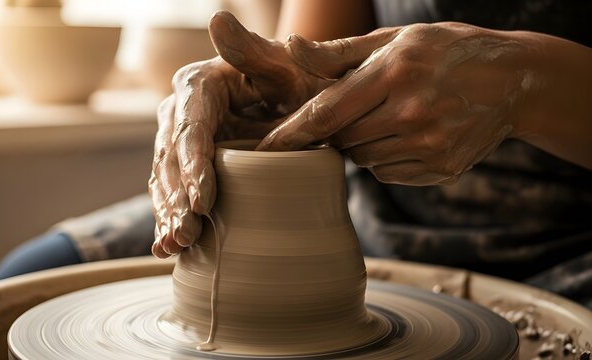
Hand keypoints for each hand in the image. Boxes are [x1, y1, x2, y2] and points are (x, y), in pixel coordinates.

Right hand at [149, 11, 324, 257]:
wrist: (300, 102)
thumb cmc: (298, 82)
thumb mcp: (283, 66)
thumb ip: (250, 50)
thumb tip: (215, 17)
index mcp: (198, 86)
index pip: (190, 129)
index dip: (193, 166)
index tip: (203, 201)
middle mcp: (180, 112)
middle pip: (171, 160)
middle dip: (177, 200)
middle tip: (188, 234)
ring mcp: (180, 140)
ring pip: (165, 180)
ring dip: (169, 215)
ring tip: (175, 246)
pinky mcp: (187, 163)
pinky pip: (171, 192)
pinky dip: (169, 219)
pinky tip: (167, 249)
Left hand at [258, 23, 533, 184]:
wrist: (514, 81)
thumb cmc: (445, 51)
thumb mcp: (395, 39)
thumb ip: (339, 52)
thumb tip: (292, 48)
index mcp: (394, 73)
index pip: (326, 114)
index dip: (290, 134)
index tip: (262, 151)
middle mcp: (411, 114)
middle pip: (342, 141)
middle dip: (337, 129)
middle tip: (359, 107)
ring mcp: (429, 146)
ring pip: (363, 159)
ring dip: (362, 142)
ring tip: (390, 115)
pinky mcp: (441, 169)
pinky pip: (388, 173)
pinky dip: (385, 157)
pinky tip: (408, 133)